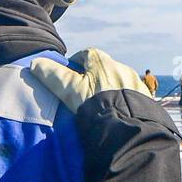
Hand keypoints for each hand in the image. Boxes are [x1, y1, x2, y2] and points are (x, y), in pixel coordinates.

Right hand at [29, 48, 148, 112]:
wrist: (126, 126)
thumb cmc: (94, 104)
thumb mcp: (68, 90)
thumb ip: (51, 75)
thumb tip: (36, 63)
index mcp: (101, 61)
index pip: (85, 55)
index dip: (75, 64)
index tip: (70, 77)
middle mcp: (120, 66)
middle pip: (103, 68)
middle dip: (94, 77)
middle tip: (85, 94)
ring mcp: (134, 81)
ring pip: (118, 80)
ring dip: (110, 87)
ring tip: (103, 105)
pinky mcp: (145, 96)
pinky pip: (131, 93)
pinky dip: (124, 98)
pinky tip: (119, 111)